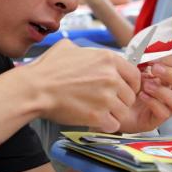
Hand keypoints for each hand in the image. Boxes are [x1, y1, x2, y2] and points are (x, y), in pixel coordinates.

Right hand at [24, 39, 140, 131]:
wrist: (35, 89)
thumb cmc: (47, 68)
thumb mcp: (68, 47)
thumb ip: (85, 50)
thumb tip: (85, 52)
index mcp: (108, 59)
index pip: (135, 75)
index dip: (130, 84)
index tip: (123, 90)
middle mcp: (111, 77)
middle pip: (130, 95)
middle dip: (120, 101)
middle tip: (106, 103)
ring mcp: (106, 97)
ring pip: (124, 111)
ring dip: (113, 114)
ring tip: (99, 112)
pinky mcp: (98, 116)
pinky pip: (113, 124)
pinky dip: (105, 125)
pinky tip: (95, 121)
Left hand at [116, 55, 171, 133]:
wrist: (112, 106)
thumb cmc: (125, 88)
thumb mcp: (133, 71)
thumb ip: (142, 62)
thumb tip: (147, 52)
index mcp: (166, 78)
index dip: (170, 60)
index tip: (154, 58)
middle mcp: (170, 93)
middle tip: (155, 69)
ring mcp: (165, 108)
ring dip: (163, 91)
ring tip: (146, 86)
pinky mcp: (156, 120)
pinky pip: (164, 113)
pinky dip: (153, 102)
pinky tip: (141, 96)